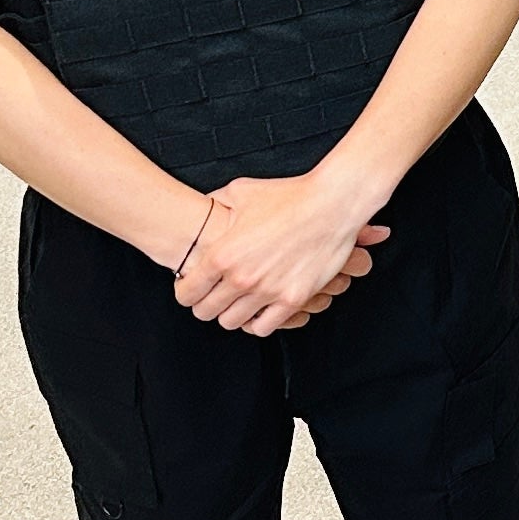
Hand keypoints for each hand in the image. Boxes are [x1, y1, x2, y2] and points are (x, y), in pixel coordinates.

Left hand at [175, 172, 391, 337]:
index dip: (186, 292)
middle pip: (206, 312)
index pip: (187, 293)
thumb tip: (203, 206)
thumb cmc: (289, 196)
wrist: (332, 203)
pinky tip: (261, 309)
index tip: (192, 289)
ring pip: (233, 323)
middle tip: (215, 296)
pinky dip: (258, 322)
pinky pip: (264, 328)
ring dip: (232, 314)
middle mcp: (241, 277)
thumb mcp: (241, 191)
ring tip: (238, 303)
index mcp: (222, 254)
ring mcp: (267, 291)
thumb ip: (215, 202)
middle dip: (207, 305)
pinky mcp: (292, 299)